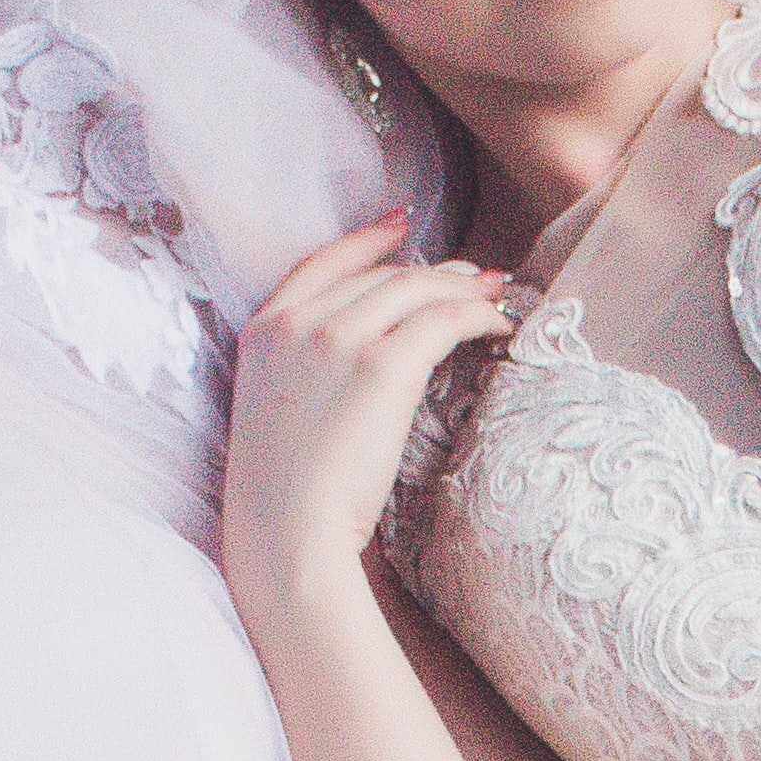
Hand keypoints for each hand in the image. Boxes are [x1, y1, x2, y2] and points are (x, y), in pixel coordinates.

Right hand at [220, 213, 522, 630]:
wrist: (286, 534)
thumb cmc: (287, 499)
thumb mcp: (279, 415)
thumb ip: (307, 374)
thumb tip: (366, 361)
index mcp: (264, 332)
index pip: (321, 264)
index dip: (367, 241)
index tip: (403, 225)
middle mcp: (298, 324)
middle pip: (379, 277)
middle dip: (434, 271)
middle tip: (474, 278)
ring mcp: (337, 339)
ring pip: (414, 290)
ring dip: (462, 289)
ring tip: (494, 295)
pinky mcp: (381, 366)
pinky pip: (442, 321)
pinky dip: (475, 315)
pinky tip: (497, 324)